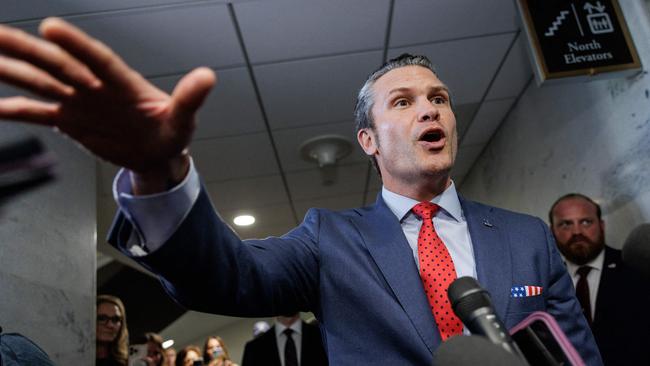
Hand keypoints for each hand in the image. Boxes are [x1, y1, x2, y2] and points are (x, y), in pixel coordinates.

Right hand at [0, 18, 215, 193]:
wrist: (157, 153)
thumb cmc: (171, 131)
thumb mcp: (183, 119)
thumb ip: (189, 99)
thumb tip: (208, 77)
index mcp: (123, 82)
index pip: (97, 59)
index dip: (75, 44)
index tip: (52, 27)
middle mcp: (95, 86)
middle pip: (58, 64)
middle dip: (27, 48)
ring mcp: (79, 101)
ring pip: (41, 82)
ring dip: (12, 69)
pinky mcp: (70, 120)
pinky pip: (38, 112)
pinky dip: (15, 110)